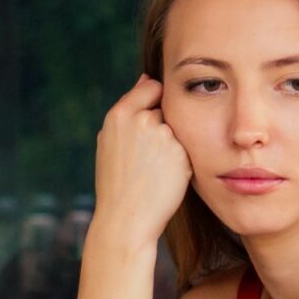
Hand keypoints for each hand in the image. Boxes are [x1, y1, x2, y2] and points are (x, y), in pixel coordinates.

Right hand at [92, 73, 193, 250]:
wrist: (127, 218)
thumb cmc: (116, 182)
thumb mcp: (110, 140)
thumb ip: (129, 109)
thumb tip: (148, 79)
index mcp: (120, 114)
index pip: (151, 87)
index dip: (155, 103)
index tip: (150, 124)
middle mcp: (143, 120)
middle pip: (168, 109)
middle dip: (163, 127)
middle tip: (148, 157)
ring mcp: (165, 137)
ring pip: (180, 131)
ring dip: (173, 145)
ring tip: (154, 170)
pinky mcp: (183, 155)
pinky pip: (188, 150)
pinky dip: (181, 162)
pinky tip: (165, 179)